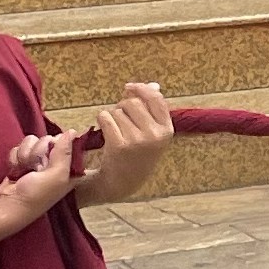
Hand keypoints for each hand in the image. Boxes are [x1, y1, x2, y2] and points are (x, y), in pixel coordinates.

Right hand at [0, 133, 80, 221]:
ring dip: (26, 155)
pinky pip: (20, 146)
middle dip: (39, 151)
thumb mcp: (56, 176)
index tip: (52, 152)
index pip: (68, 142)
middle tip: (36, 167)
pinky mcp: (23, 160)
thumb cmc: (36, 195)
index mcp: (68, 167)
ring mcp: (37, 160)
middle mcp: (54, 162)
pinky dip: (16, 157)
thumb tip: (72, 131)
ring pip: (33, 141)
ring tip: (25, 169)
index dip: (59, 144)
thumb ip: (64, 153)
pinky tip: (17, 169)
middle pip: (49, 139)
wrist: (9, 206)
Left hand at [78, 81, 173, 203]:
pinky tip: (105, 132)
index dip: (141, 89)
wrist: (123, 182)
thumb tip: (154, 85)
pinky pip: (106, 118)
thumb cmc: (137, 154)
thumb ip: (153, 109)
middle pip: (133, 102)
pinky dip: (102, 121)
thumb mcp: (153, 134)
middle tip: (121, 119)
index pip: (156, 98)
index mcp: (166, 130)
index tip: (129, 87)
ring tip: (116, 131)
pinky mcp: (119, 145)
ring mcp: (137, 140)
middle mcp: (154, 135)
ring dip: (112, 116)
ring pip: (117, 110)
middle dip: (123, 106)